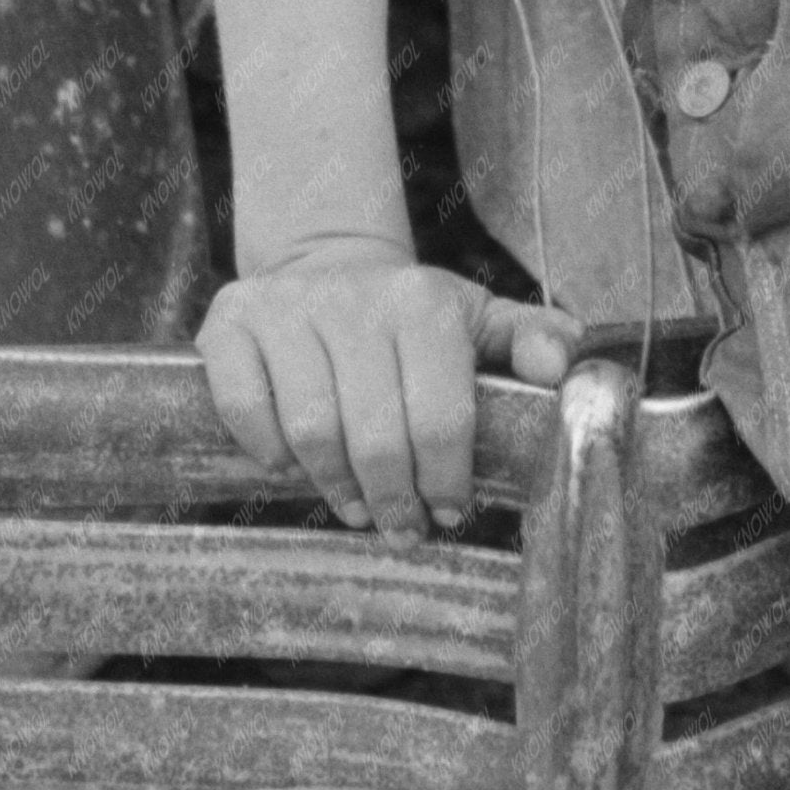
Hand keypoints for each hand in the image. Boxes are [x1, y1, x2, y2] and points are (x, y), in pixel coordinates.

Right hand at [198, 239, 580, 534]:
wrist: (326, 262)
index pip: (441, 417)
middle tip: (402, 527)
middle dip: (394, 499)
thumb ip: (533, 340)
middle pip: (375, 436)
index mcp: (424, 303)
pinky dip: (265, 448)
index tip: (449, 511)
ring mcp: (286, 309)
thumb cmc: (412, 315)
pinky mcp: (229, 322)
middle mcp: (354, 299)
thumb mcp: (478, 317)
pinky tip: (291, 465)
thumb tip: (559, 370)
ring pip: (310, 430)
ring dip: (335, 485)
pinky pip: (243, 406)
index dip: (447, 480)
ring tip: (356, 506)